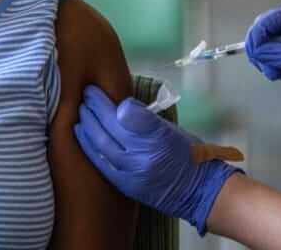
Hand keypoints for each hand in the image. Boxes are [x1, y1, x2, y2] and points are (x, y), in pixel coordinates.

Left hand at [74, 86, 240, 235]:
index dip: (104, 101)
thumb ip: (143, 118)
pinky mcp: (128, 187)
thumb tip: (118, 106)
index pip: (124, 113)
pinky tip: (82, 137)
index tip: (92, 89)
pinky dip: (90, 149)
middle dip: (92, 111)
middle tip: (83, 96)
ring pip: (102, 145)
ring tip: (80, 114)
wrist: (200, 191)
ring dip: (87, 127)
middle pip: (110, 128)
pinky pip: (103, 165)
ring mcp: (134, 173)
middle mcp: (144, 154)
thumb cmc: (187, 153)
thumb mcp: (170, 128)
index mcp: (157, 134)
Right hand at [245, 2, 280, 122]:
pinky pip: (267, 57)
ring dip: (264, 60)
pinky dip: (268, 66)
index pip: (275, 17)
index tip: (255, 52)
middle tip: (267, 67)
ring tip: (276, 74)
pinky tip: (280, 75)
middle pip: (264, 28)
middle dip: (261, 48)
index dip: (260, 32)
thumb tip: (256, 51)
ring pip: (262, 43)